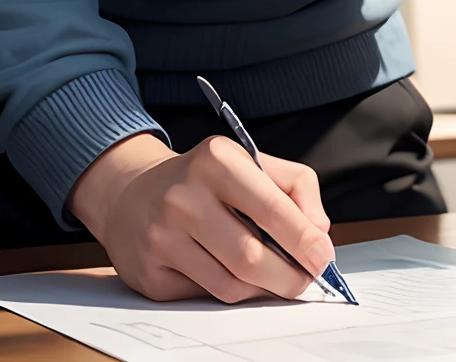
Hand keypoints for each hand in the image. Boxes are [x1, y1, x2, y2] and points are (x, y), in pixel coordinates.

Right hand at [67, 132, 334, 302]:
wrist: (132, 193)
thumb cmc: (203, 179)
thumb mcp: (248, 161)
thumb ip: (294, 186)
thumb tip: (319, 230)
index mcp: (216, 160)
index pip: (271, 208)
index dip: (304, 239)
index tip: (323, 256)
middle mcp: (185, 197)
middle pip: (251, 256)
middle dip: (289, 276)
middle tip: (307, 280)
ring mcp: (163, 238)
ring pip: (230, 285)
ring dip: (262, 289)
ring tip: (274, 277)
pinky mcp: (150, 275)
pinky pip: (205, 296)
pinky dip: (230, 292)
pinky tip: (233, 275)